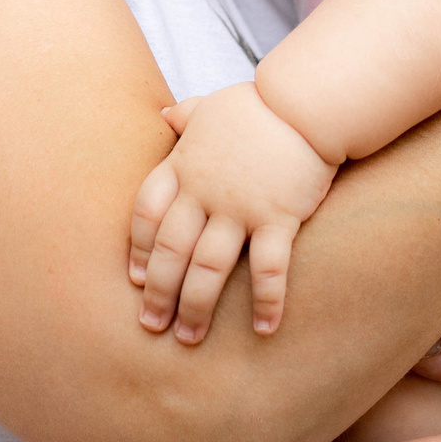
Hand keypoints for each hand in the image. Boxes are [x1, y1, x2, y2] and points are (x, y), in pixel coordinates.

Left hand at [127, 81, 335, 344]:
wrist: (303, 103)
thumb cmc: (258, 106)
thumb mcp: (212, 106)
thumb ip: (187, 116)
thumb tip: (164, 114)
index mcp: (184, 165)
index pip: (147, 213)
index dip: (140, 249)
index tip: (137, 279)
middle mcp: (204, 192)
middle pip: (170, 249)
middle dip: (158, 292)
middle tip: (153, 325)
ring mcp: (239, 207)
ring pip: (208, 268)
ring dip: (196, 307)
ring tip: (189, 338)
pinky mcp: (277, 218)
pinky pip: (267, 269)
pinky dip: (265, 301)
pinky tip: (264, 328)